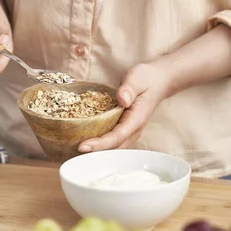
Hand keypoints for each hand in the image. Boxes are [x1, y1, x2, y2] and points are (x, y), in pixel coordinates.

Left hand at [78, 24, 230, 152]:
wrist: (158, 81)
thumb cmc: (147, 79)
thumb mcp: (137, 78)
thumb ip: (129, 88)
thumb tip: (121, 99)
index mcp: (136, 120)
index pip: (116, 137)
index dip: (99, 144)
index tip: (82, 146)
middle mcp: (133, 130)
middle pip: (113, 148)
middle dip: (94, 152)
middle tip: (72, 152)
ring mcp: (129, 132)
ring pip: (112, 148)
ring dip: (96, 151)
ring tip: (74, 150)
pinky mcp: (124, 130)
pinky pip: (111, 142)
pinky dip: (99, 144)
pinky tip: (84, 141)